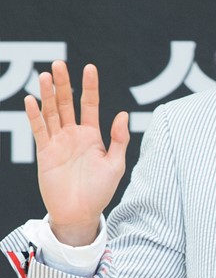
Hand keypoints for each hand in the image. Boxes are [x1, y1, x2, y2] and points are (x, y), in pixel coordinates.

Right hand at [25, 61, 128, 245]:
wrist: (80, 213)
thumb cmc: (100, 191)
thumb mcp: (115, 165)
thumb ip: (119, 140)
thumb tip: (123, 114)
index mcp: (92, 135)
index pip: (90, 104)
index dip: (89, 86)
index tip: (90, 68)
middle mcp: (73, 135)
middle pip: (67, 103)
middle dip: (63, 84)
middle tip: (59, 64)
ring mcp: (58, 142)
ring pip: (51, 113)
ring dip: (47, 95)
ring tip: (44, 76)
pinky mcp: (45, 153)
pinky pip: (39, 131)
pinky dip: (35, 116)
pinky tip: (31, 100)